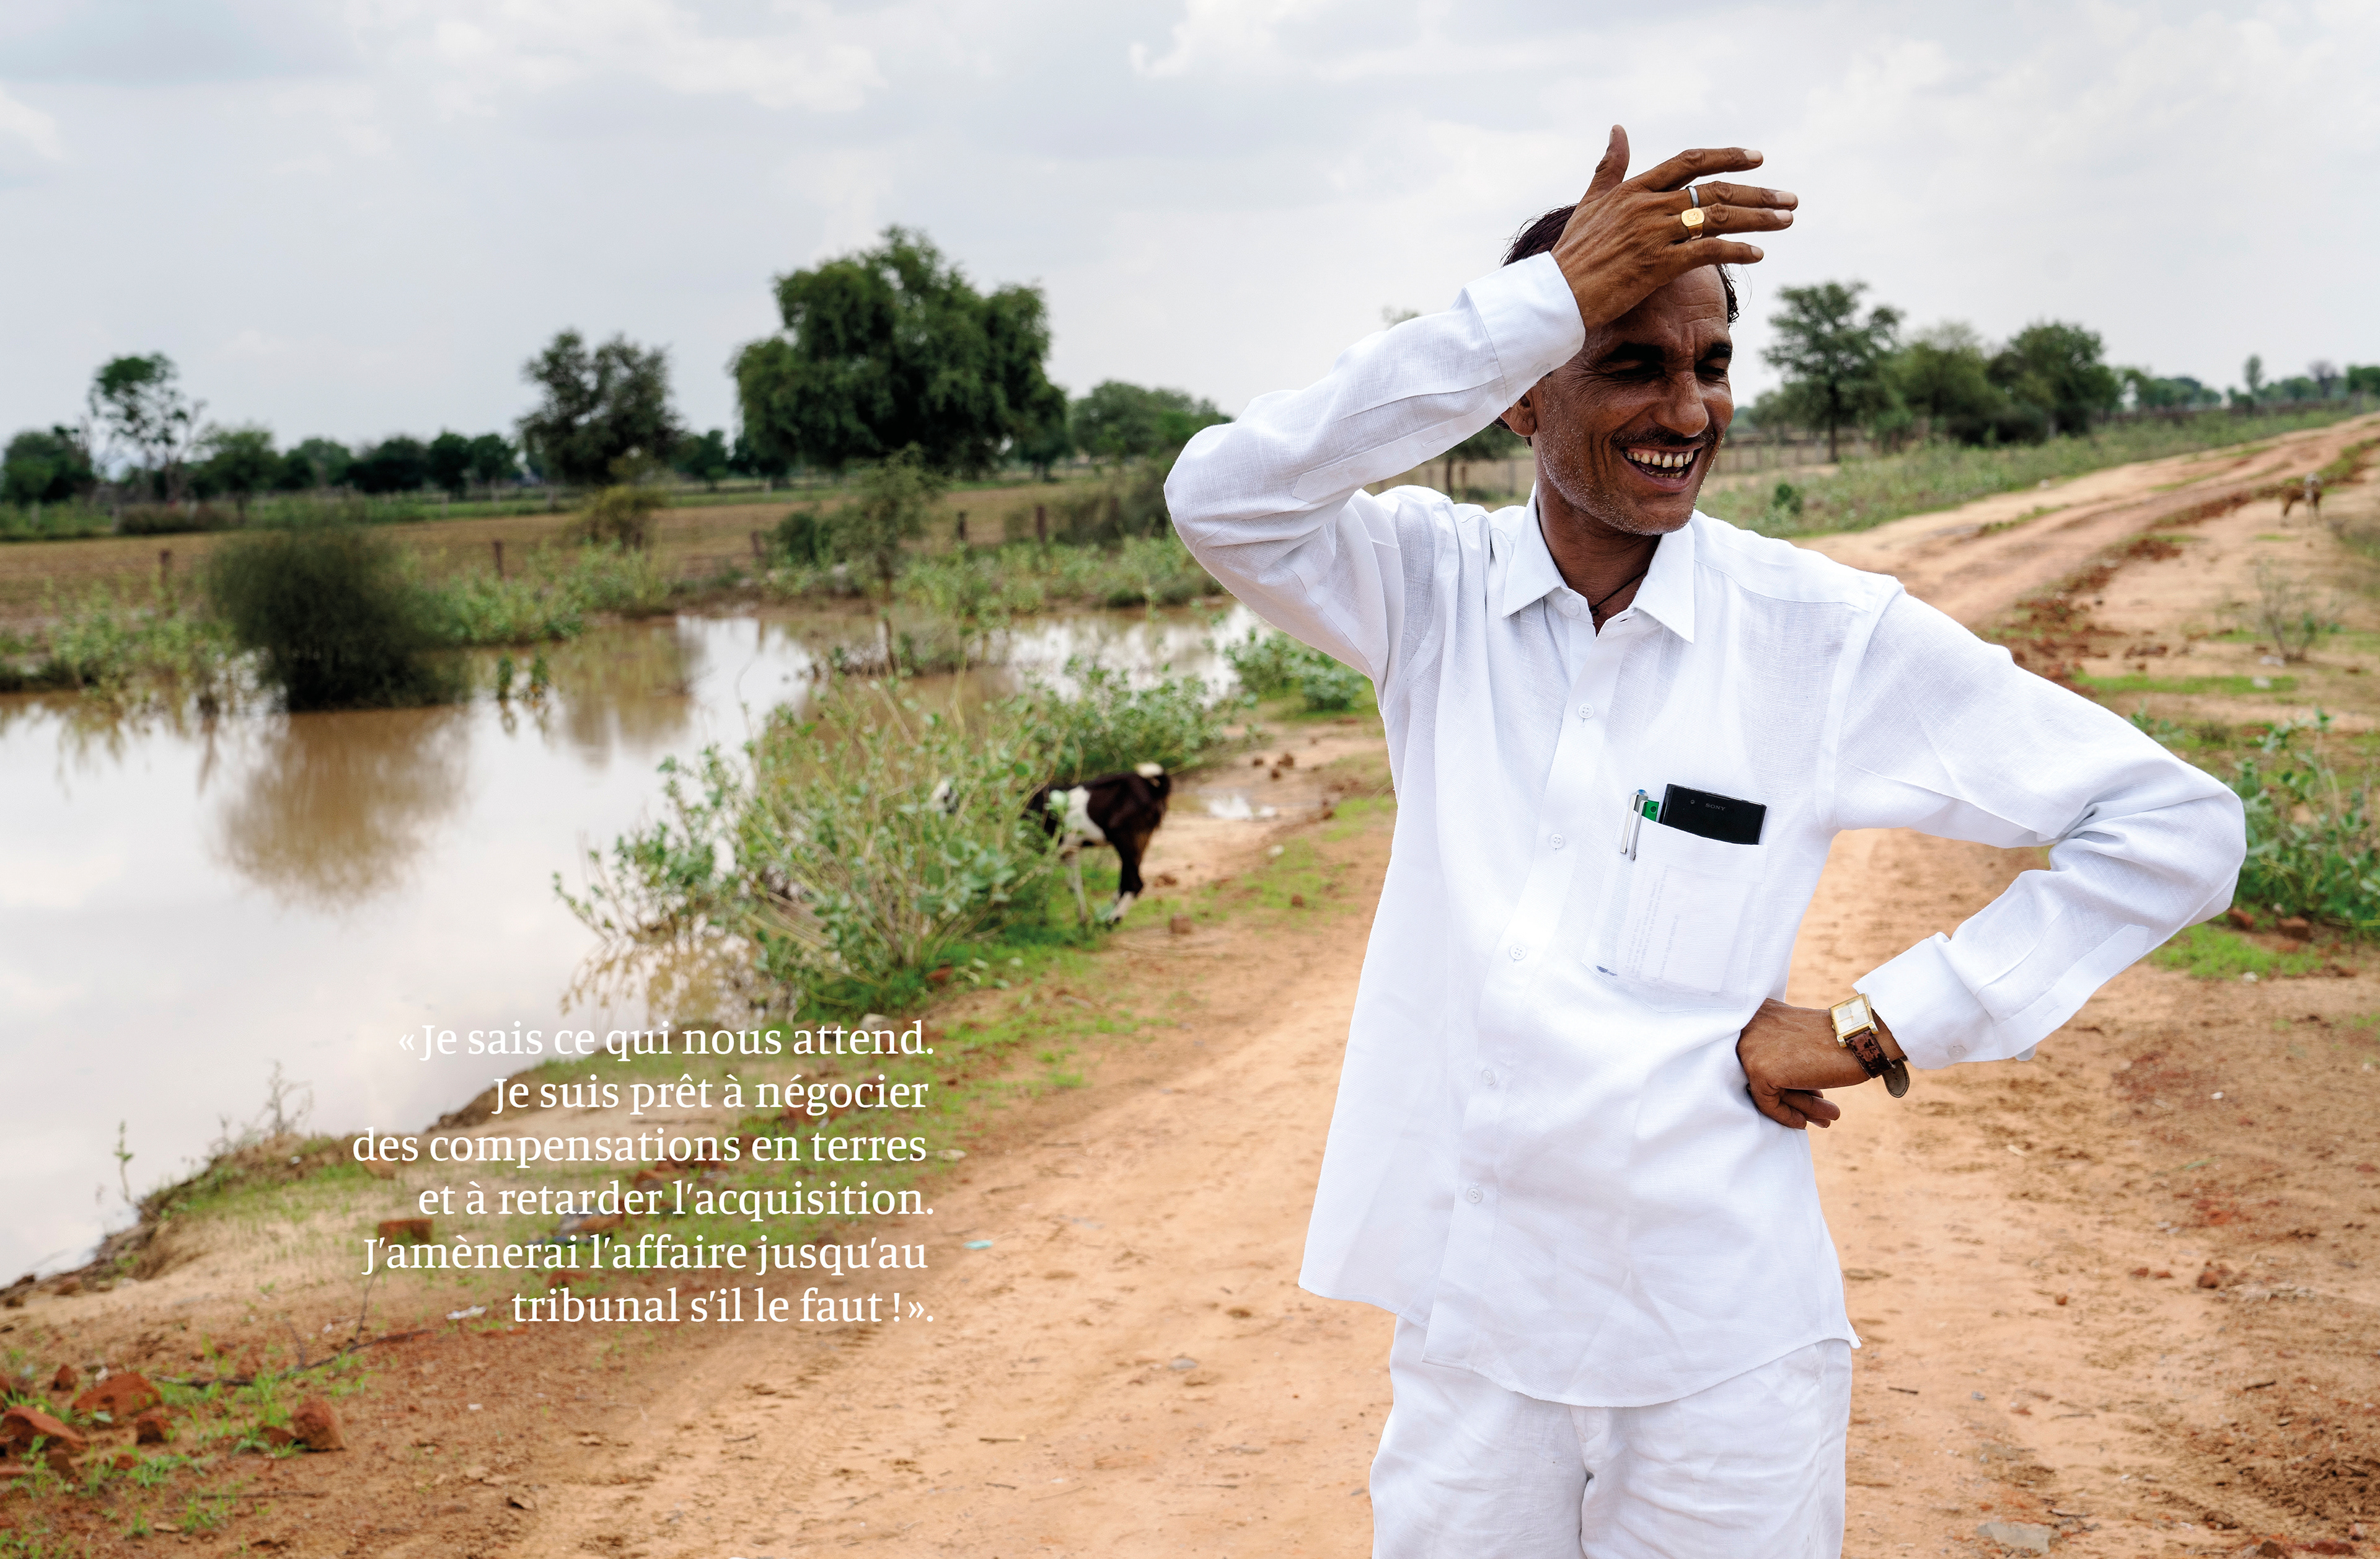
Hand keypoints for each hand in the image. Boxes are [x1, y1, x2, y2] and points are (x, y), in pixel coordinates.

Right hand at [1552, 125, 1797, 333]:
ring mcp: (1654, 235)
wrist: (1555, 296)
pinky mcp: (1657, 265)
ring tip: (1787, 221)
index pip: (1690, 162)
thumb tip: (1618, 129)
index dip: (1728, 156)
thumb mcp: (1590, 202)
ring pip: (1719, 217)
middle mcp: (1649, 206)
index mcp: (1635, 188)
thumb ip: (1609, 166)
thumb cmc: (1571, 253)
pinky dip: (1738, 250)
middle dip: (1759, 193)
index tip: (1758, 158)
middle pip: (1716, 190)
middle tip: (1790, 198)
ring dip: (1759, 219)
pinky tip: (1759, 254)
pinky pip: (1709, 252)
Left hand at [1736, 997, 1875, 1129]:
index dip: (1787, 1079)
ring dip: (1796, 1108)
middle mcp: (1748, 1026)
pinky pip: (1767, 1102)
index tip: (1809, 1094)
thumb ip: (1783, 1055)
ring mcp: (1750, 1047)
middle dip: (1792, 1096)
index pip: (1764, 1055)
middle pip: (1764, 1073)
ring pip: (1767, 1089)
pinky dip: (1785, 1116)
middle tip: (1816, 1114)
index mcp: (1760, 1013)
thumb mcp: (1802, 1041)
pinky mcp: (1759, 1069)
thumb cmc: (1840, 1040)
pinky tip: (1804, 1122)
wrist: (1863, 1039)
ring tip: (1824, 1119)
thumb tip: (1775, 1084)